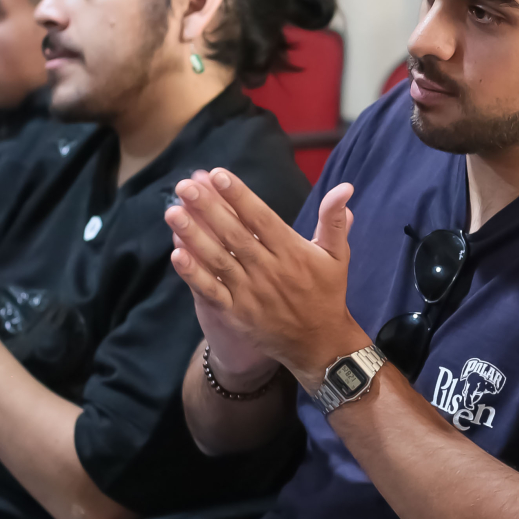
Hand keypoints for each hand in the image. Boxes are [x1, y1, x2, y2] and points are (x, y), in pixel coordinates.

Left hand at [166, 168, 361, 385]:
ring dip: (194, 236)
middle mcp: (269, 270)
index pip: (261, 218)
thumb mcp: (337, 256)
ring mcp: (251, 293)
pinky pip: (212, 292)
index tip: (218, 174)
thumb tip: (344, 187)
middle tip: (185, 186)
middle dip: (208, 209)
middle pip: (234, 235)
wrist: (320, 344)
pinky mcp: (238, 314)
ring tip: (173, 213)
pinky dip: (194, 275)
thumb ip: (335, 220)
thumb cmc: (327, 294)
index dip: (239, 196)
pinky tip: (176, 255)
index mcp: (291, 252)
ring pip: (218, 260)